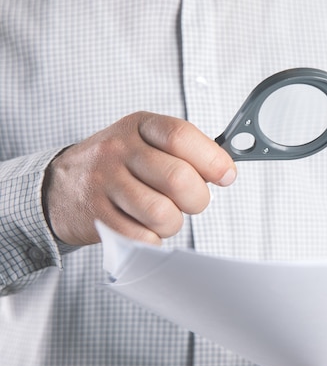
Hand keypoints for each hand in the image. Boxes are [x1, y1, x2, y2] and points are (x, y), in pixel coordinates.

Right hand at [43, 111, 236, 245]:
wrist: (61, 185)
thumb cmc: (120, 164)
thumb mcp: (147, 141)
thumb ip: (186, 151)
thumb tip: (226, 170)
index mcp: (140, 126)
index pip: (181, 136)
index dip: (212, 159)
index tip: (227, 176)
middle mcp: (119, 150)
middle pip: (178, 178)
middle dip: (197, 198)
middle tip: (192, 201)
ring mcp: (104, 182)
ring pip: (162, 213)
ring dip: (174, 222)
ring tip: (165, 215)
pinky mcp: (95, 215)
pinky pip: (141, 237)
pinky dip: (153, 239)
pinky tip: (145, 227)